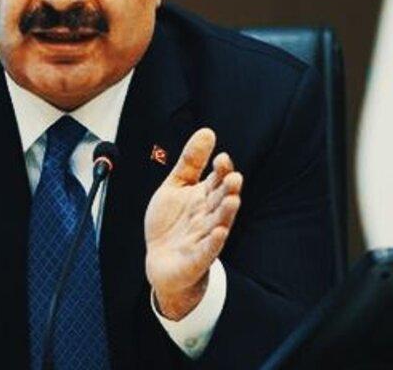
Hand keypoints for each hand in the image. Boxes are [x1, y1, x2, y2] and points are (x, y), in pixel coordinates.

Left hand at [144, 128, 242, 319]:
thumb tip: (207, 131)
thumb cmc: (170, 223)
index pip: (218, 180)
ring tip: (232, 200)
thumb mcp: (176, 186)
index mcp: (204, 197)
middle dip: (228, 190)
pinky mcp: (197, 258)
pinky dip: (214, 241)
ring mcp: (204, 236)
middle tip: (233, 178)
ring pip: (219, 222)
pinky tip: (219, 232)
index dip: (221, 170)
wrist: (159, 261)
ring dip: (226, 212)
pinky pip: (208, 249)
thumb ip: (190, 161)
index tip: (222, 158)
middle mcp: (208, 215)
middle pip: (222, 200)